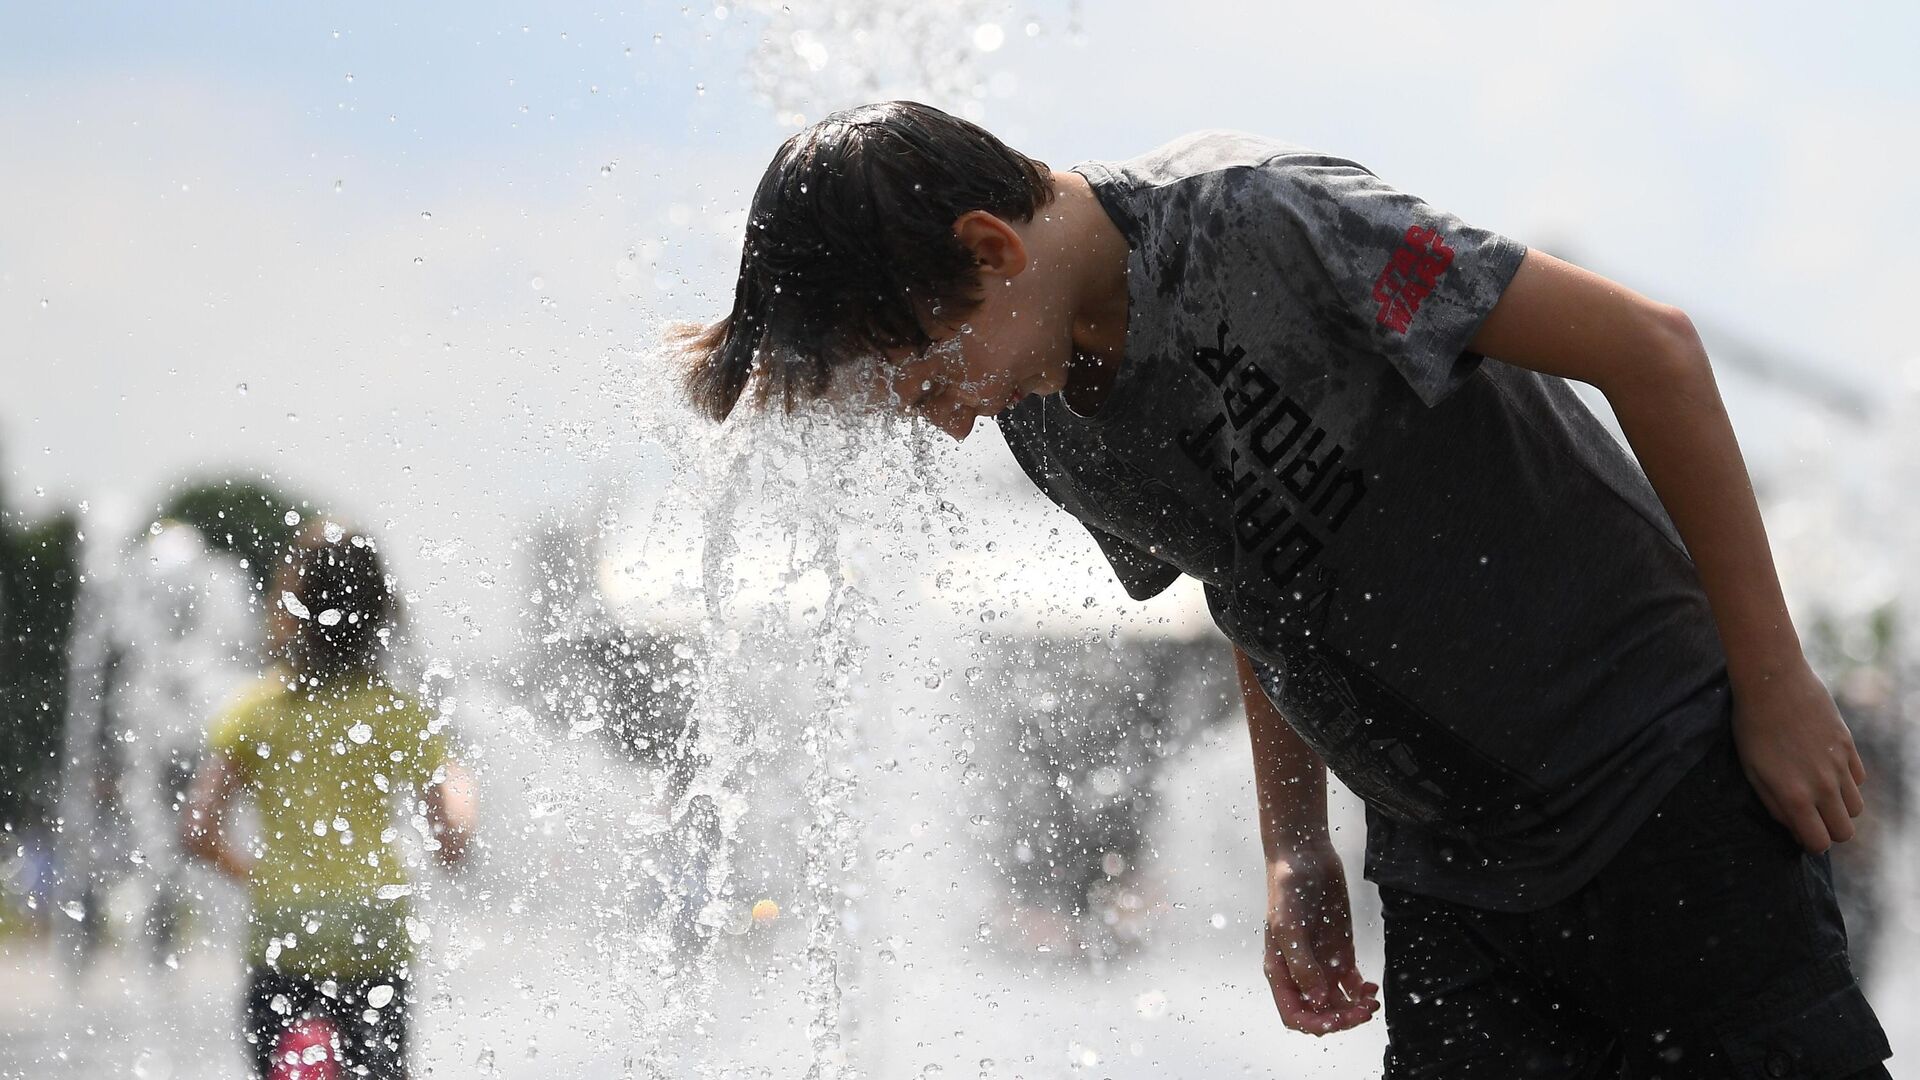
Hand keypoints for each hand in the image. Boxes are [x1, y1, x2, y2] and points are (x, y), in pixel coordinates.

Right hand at [1263, 841, 1378, 1034]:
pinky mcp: (1341, 952)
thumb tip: (1317, 1000)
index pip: (1295, 1014)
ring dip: (1355, 1009)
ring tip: (1372, 1003)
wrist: (1305, 857)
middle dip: (1342, 1018)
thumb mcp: (1289, 926)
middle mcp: (1301, 972)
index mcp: (1281, 971)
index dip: (1316, 1024)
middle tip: (1363, 1011)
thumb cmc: (1287, 888)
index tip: (1338, 1019)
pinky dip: (1362, 993)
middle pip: (1321, 1013)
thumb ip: (1301, 965)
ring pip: (1339, 1003)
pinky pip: (1352, 985)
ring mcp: (1322, 963)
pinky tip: (1372, 989)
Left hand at [1730, 660, 1866, 852]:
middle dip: (1827, 829)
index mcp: (1795, 796)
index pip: (1819, 843)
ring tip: (1816, 791)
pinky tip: (1825, 768)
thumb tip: (1795, 827)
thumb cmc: (1753, 727)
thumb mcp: (1752, 771)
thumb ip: (1775, 805)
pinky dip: (1847, 782)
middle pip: (1844, 832)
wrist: (1773, 682)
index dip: (1810, 842)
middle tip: (1809, 814)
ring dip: (1839, 807)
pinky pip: (1859, 780)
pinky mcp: (1849, 747)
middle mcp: (1824, 786)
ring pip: (1856, 808)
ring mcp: (1840, 766)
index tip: (1799, 830)